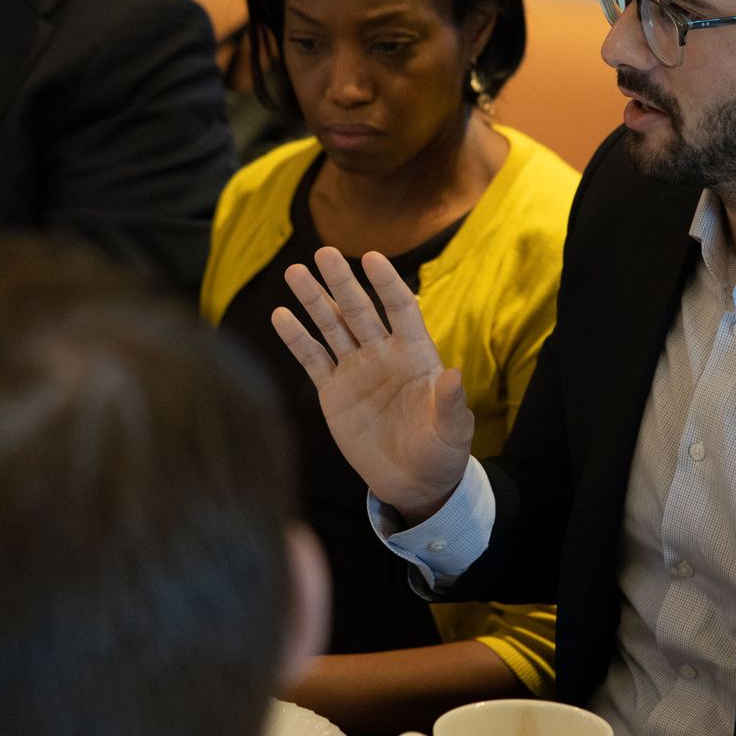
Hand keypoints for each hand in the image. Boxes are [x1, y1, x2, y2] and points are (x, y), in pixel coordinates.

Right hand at [273, 247, 471, 521]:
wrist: (412, 482)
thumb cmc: (440, 452)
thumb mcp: (451, 430)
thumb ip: (450, 403)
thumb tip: (454, 374)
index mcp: (416, 354)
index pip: (400, 309)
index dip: (387, 284)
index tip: (371, 257)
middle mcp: (383, 354)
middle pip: (360, 310)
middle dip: (342, 283)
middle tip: (323, 253)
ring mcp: (356, 370)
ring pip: (332, 327)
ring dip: (314, 300)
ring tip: (296, 272)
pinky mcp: (333, 392)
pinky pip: (313, 359)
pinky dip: (297, 339)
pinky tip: (281, 315)